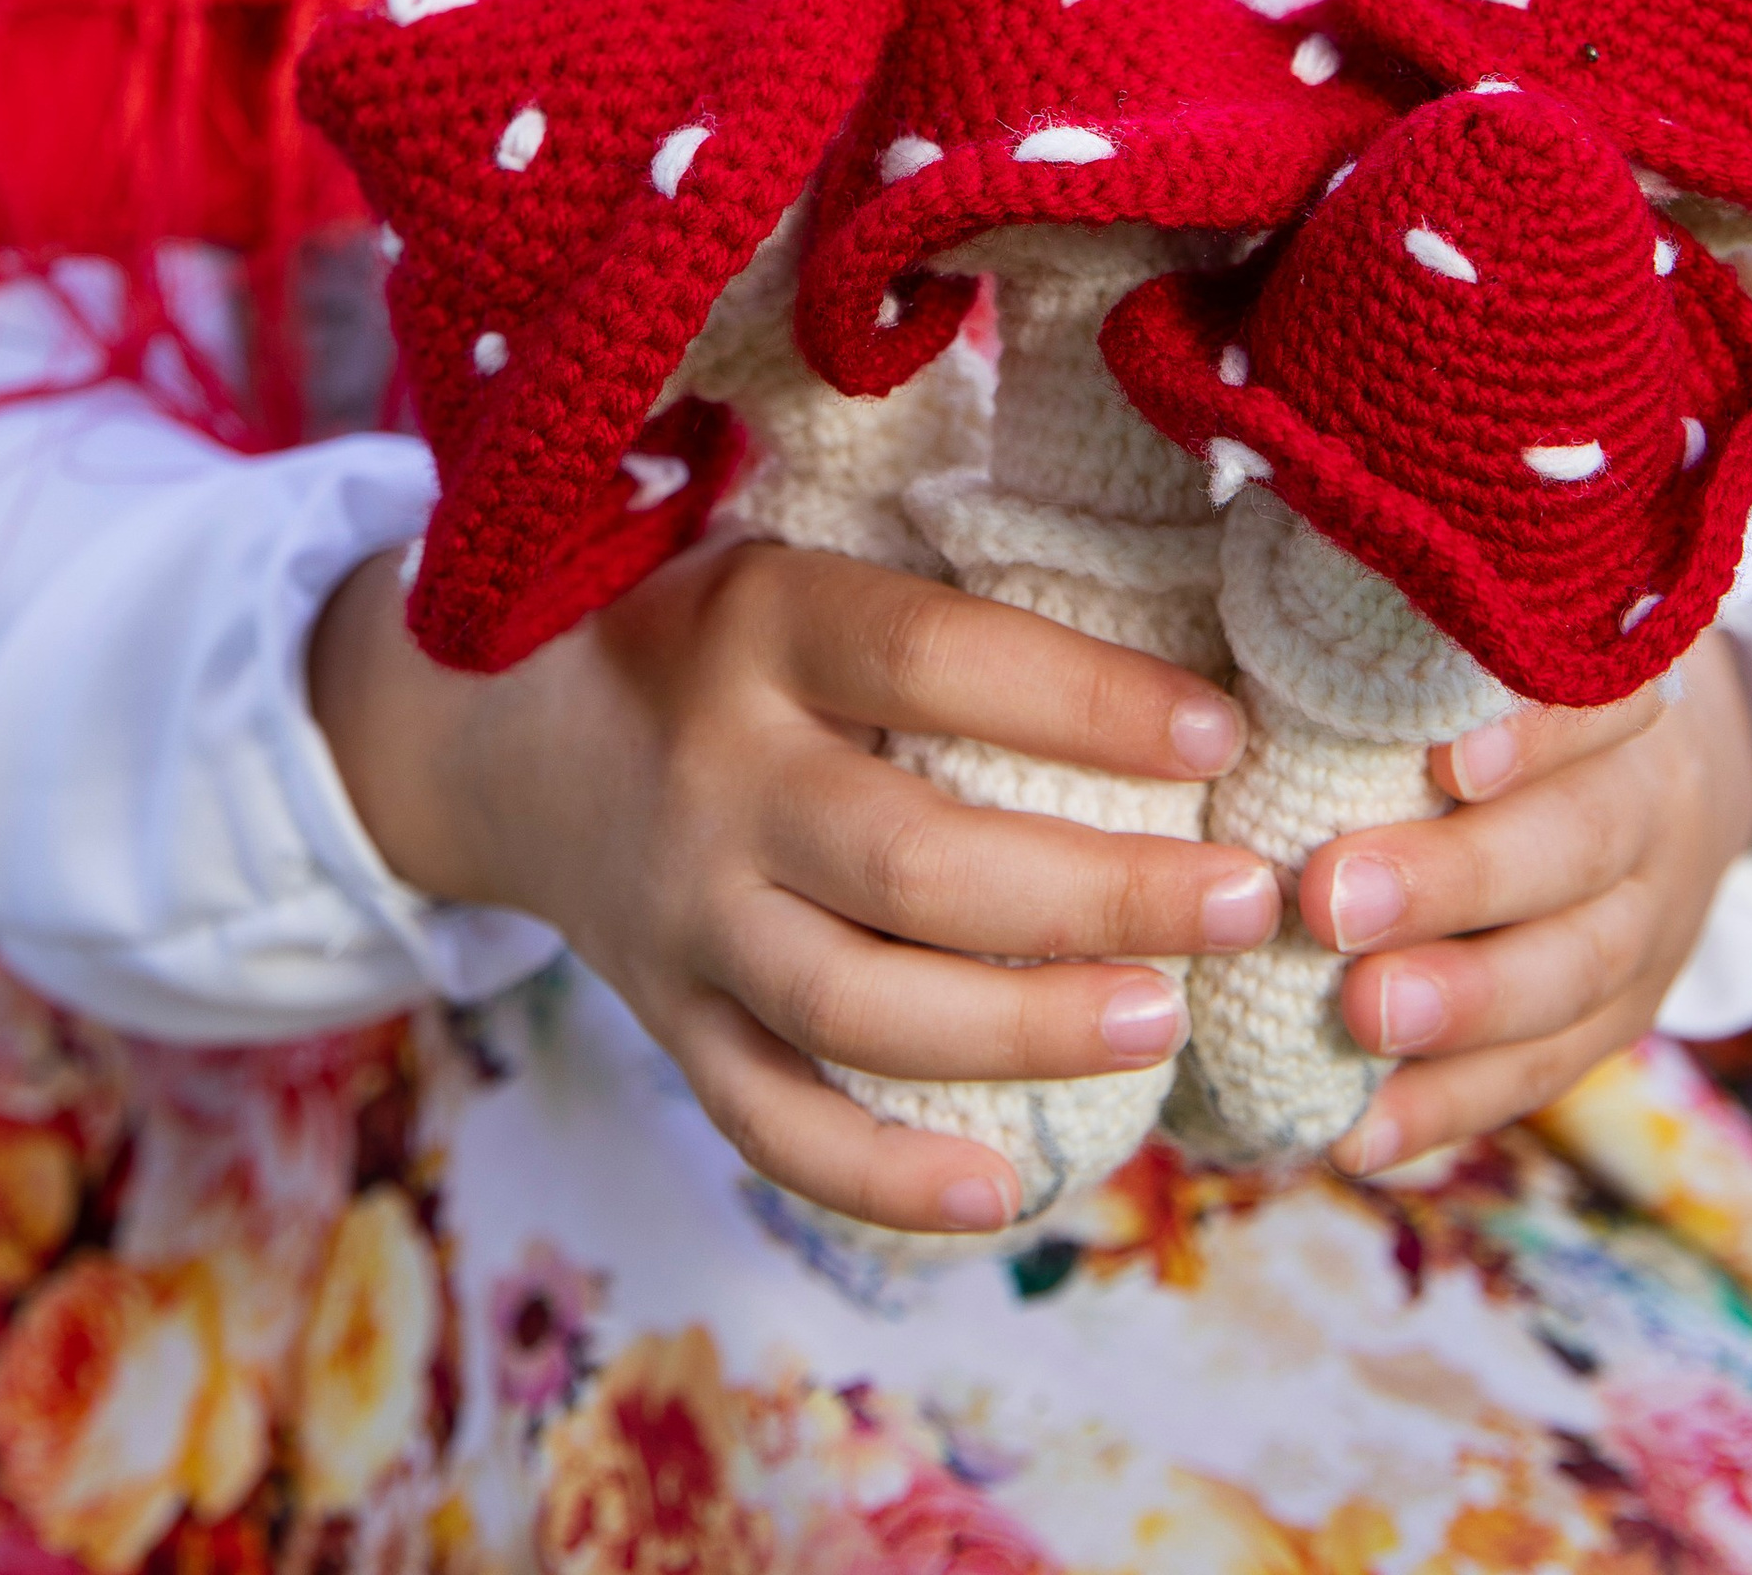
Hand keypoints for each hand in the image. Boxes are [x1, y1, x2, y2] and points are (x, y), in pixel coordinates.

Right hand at [311, 536, 1279, 1235]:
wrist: (508, 733)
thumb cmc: (719, 636)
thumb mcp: (801, 561)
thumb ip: (942, 604)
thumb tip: (1186, 640)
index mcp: (760, 624)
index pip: (935, 656)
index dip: (1087, 698)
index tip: (1222, 734)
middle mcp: (715, 776)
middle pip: (912, 861)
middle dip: (1098, 894)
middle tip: (1243, 902)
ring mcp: (683, 916)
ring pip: (853, 1010)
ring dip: (1020, 1032)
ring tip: (1160, 1020)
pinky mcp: (669, 1023)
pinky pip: (770, 1126)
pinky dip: (883, 1178)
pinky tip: (1005, 1189)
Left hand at [1295, 629, 1751, 1175]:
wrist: (1655, 776)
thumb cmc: (1495, 678)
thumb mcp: (1478, 628)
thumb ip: (1393, 611)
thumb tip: (1255, 524)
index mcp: (1613, 688)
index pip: (1597, 698)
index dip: (1531, 731)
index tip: (1438, 758)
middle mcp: (1649, 801)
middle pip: (1577, 844)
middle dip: (1455, 881)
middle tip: (1330, 899)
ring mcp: (1650, 920)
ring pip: (1576, 970)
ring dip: (1463, 1006)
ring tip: (1356, 1022)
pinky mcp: (1625, 1016)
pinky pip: (1549, 1072)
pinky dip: (1453, 1107)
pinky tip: (1359, 1135)